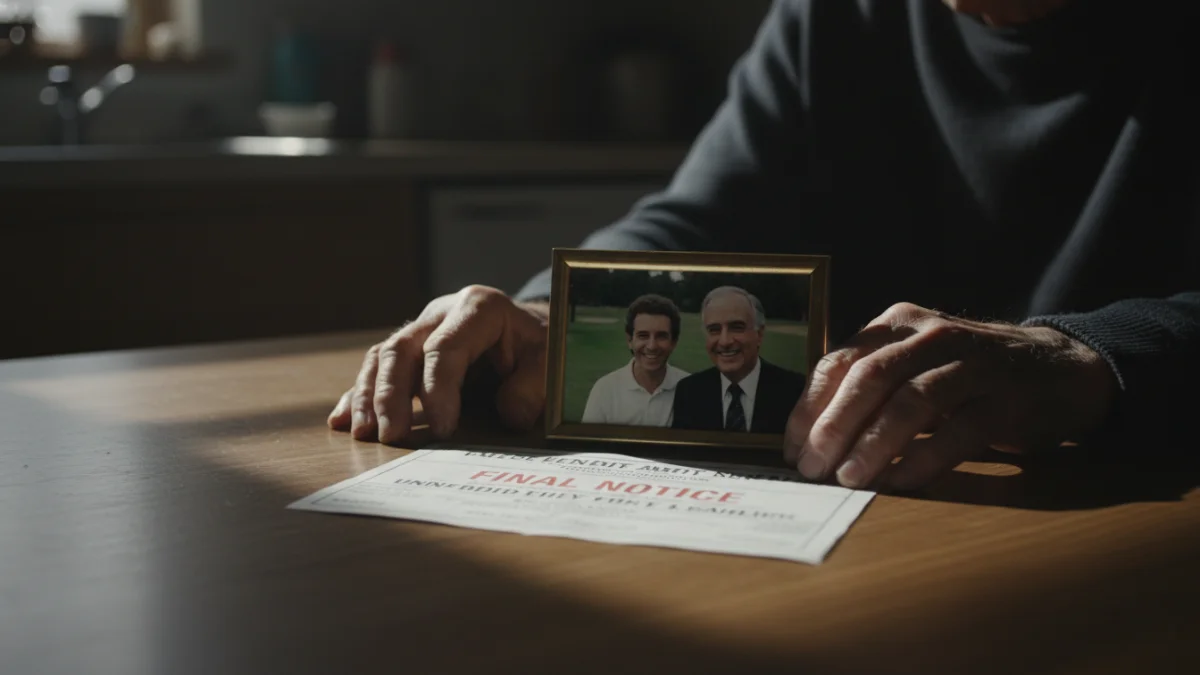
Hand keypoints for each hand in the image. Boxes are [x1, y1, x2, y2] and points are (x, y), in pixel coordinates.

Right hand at [328, 286, 549, 443]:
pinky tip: (342, 421)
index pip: (444, 348)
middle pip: (402, 349)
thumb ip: (535, 385)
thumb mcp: (551, 361)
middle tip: (392, 438)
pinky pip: (375, 368)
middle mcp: (440, 313)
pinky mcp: (409, 350)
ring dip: (368, 397)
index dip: (438, 390)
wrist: (530, 330)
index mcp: (477, 308)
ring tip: (363, 434)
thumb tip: (511, 415)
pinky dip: (357, 396)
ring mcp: (420, 329)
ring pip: (381, 357)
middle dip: (391, 395)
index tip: (443, 430)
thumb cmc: (539, 347)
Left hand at [783, 303, 1117, 490]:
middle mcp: (932, 334)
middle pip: (870, 378)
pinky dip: (925, 460)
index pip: (840, 361)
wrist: (1059, 370)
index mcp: (898, 323)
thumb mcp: (914, 365)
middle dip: (834, 426)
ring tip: (849, 478)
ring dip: (874, 444)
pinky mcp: (1007, 399)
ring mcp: (973, 364)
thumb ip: (870, 388)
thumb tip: (811, 440)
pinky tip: (901, 483)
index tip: (792, 448)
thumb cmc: (968, 376)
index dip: (810, 407)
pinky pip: (959, 431)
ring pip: (911, 401)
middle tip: (812, 468)